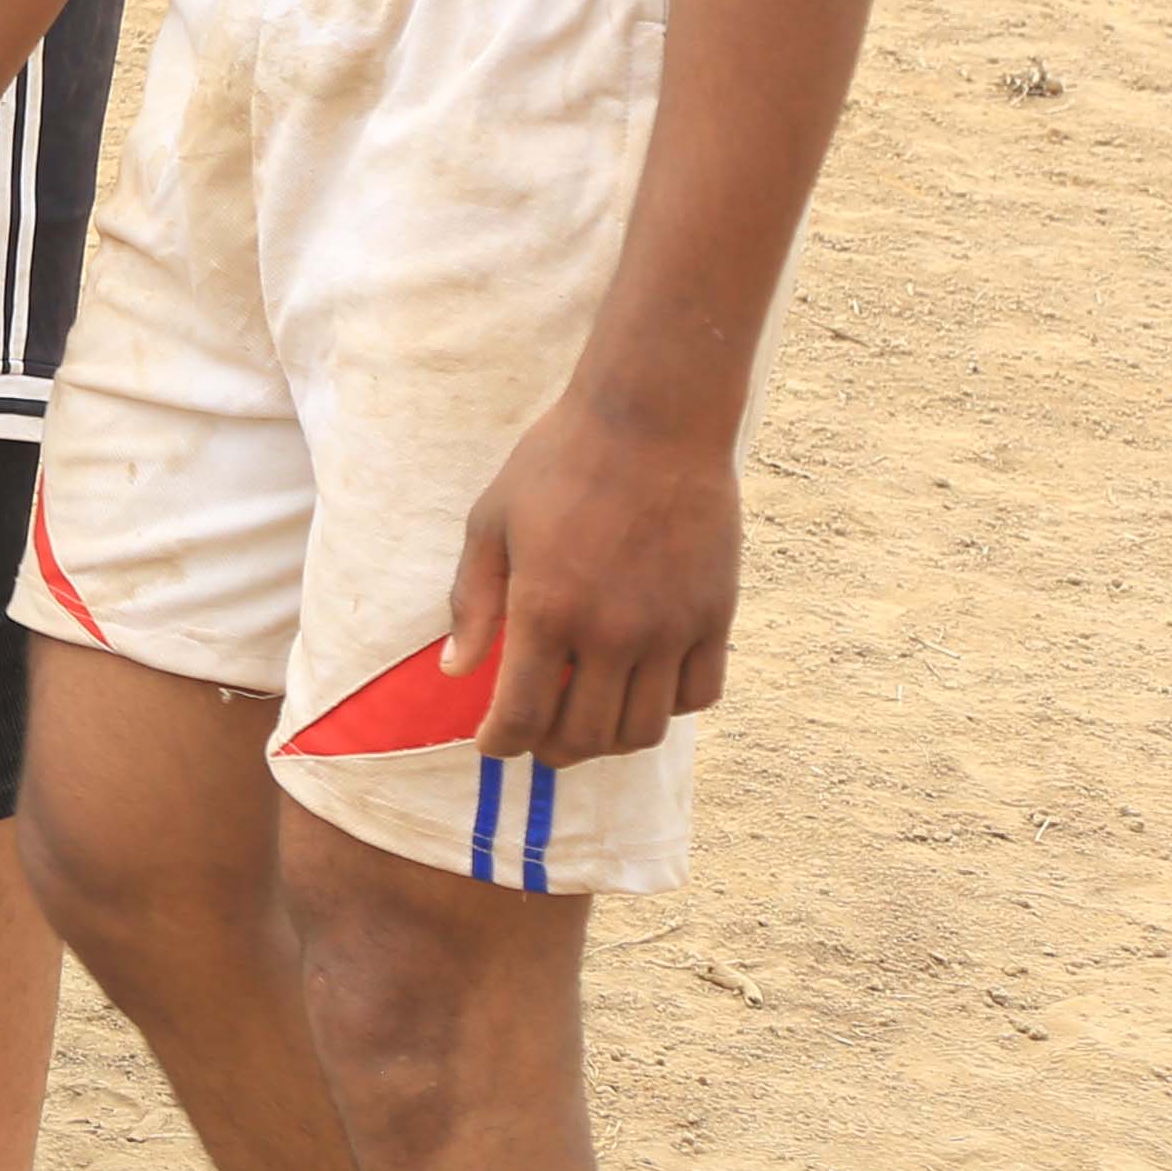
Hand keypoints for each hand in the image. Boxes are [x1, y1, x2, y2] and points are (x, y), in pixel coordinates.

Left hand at [446, 397, 743, 766]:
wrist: (651, 421)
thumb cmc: (559, 462)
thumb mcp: (492, 522)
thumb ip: (473, 601)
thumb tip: (457, 670)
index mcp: (546, 610)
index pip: (521, 716)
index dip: (500, 743)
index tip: (490, 742)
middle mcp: (611, 633)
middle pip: (584, 738)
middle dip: (550, 749)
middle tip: (535, 735)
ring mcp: (670, 630)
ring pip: (643, 730)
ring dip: (608, 741)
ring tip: (586, 719)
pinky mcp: (714, 617)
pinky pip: (698, 695)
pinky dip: (668, 708)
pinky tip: (642, 687)